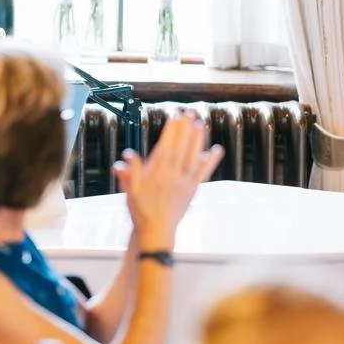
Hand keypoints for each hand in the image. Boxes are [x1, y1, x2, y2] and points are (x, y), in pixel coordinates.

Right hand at [116, 113, 222, 248]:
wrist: (156, 231)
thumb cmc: (141, 210)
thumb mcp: (129, 190)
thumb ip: (130, 171)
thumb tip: (128, 155)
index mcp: (157, 172)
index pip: (166, 146)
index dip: (172, 130)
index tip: (176, 117)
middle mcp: (172, 174)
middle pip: (181, 147)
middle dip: (185, 129)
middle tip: (190, 113)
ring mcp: (184, 181)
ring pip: (193, 156)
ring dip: (198, 139)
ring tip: (201, 124)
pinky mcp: (193, 189)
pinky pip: (203, 172)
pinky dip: (210, 160)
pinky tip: (216, 150)